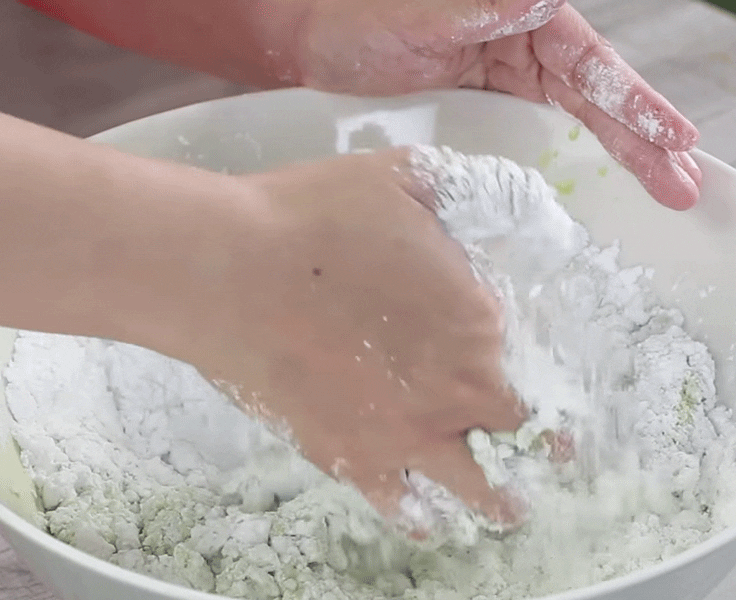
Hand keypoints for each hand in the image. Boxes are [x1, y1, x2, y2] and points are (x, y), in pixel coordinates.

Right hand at [165, 149, 523, 524]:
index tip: (550, 384)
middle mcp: (455, 391)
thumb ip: (473, 191)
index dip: (544, 372)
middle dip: (540, 442)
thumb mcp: (409, 177)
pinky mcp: (352, 458)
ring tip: (512, 509)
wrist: (232, 274)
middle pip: (516, 430)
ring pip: (475, 486)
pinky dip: (421, 518)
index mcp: (478, 323)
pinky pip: (399, 505)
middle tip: (550, 453)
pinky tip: (429, 523)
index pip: (531, 360)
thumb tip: (523, 204)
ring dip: (501, 499)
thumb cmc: (316, 219)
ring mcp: (404, 434)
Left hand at [296, 0, 700, 209]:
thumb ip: (489, 8)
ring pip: (564, 126)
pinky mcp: (473, 114)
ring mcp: (498, 86)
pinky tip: (575, 191)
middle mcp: (521, 48)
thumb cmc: (364, 12)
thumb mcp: (433, 9)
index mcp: (527, 17)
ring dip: (607, 159)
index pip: (592, 66)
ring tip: (651, 191)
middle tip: (678, 186)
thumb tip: (542, 1)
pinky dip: (550, 166)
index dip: (636, 106)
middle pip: (592, 102)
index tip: (675, 140)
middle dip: (638, 143)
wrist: (310, 44)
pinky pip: (521, 143)